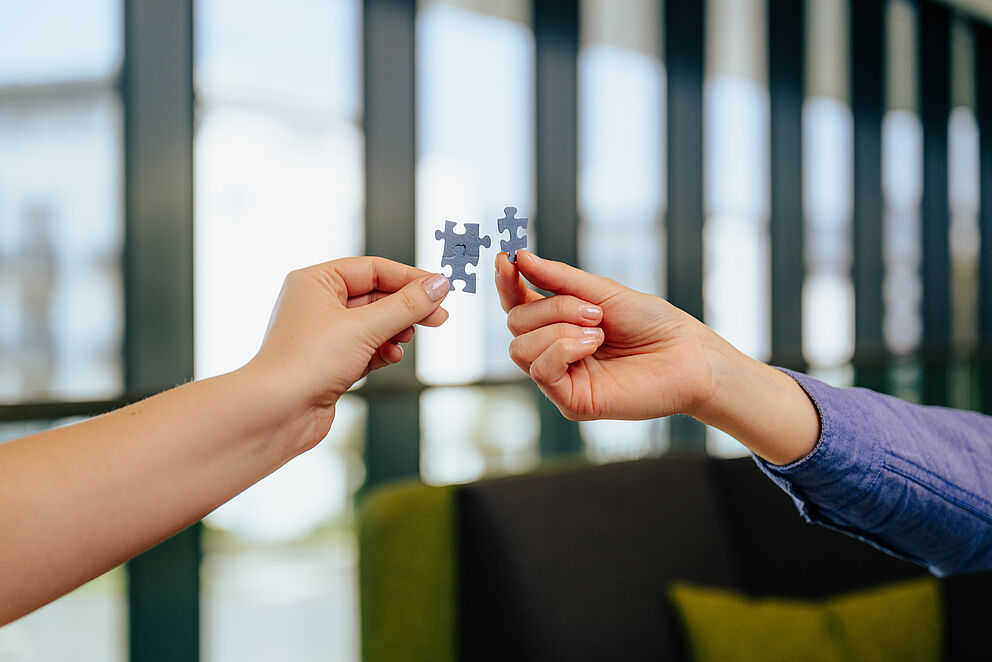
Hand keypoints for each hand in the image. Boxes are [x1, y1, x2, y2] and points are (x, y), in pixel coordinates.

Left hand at [248, 257, 449, 445]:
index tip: (440, 288)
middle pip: (376, 296)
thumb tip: (439, 285)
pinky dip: (382, 351)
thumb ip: (407, 305)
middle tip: (438, 317)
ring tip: (405, 340)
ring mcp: (322, 335)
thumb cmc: (306, 362)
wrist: (276, 413)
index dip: (409, 278)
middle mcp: (316, 304)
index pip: (372, 269)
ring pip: (373, 324)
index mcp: (315, 282)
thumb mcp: (366, 327)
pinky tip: (390, 357)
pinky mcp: (329, 363)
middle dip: (407, 308)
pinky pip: (366, 348)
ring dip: (395, 332)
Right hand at [495, 250, 819, 463]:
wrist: (688, 355)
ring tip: (598, 329)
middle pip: (515, 323)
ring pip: (519, 348)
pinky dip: (562, 349)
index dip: (507, 283)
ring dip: (558, 328)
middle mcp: (554, 350)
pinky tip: (592, 345)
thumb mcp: (602, 292)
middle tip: (594, 310)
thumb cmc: (652, 323)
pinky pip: (540, 370)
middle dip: (550, 308)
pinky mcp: (570, 400)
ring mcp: (560, 377)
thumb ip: (558, 279)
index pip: (517, 304)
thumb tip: (519, 257)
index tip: (506, 260)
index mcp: (560, 323)